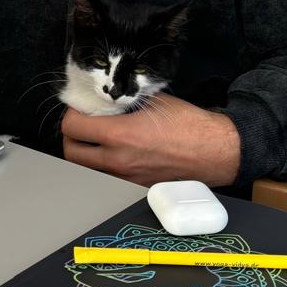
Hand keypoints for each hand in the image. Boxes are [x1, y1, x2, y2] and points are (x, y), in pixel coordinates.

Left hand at [61, 95, 240, 186]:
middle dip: (72, 136)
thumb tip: (103, 99)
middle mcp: (117, 161)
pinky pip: (107, 179)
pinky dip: (104, 167)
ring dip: (86, 154)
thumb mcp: (152, 101)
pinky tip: (115, 154)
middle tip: (83, 125)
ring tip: (97, 140)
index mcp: (119, 135)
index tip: (80, 108)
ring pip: (86, 169)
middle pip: (71, 152)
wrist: (214, 151)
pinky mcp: (135, 188)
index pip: (71, 127)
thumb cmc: (189, 124)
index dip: (72, 113)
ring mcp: (125, 178)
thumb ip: (122, 101)